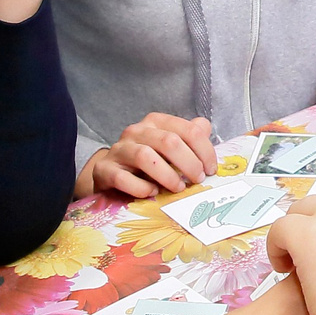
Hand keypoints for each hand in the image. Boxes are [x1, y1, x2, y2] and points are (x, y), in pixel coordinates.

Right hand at [80, 114, 217, 196]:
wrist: (108, 172)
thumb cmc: (146, 160)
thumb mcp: (169, 146)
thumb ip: (188, 135)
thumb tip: (204, 127)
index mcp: (156, 122)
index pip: (189, 129)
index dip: (205, 151)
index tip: (211, 170)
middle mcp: (137, 131)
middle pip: (169, 141)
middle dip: (189, 163)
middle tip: (197, 180)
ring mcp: (119, 149)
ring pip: (145, 156)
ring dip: (167, 175)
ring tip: (178, 188)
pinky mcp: (105, 170)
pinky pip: (122, 178)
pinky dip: (141, 187)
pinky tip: (152, 193)